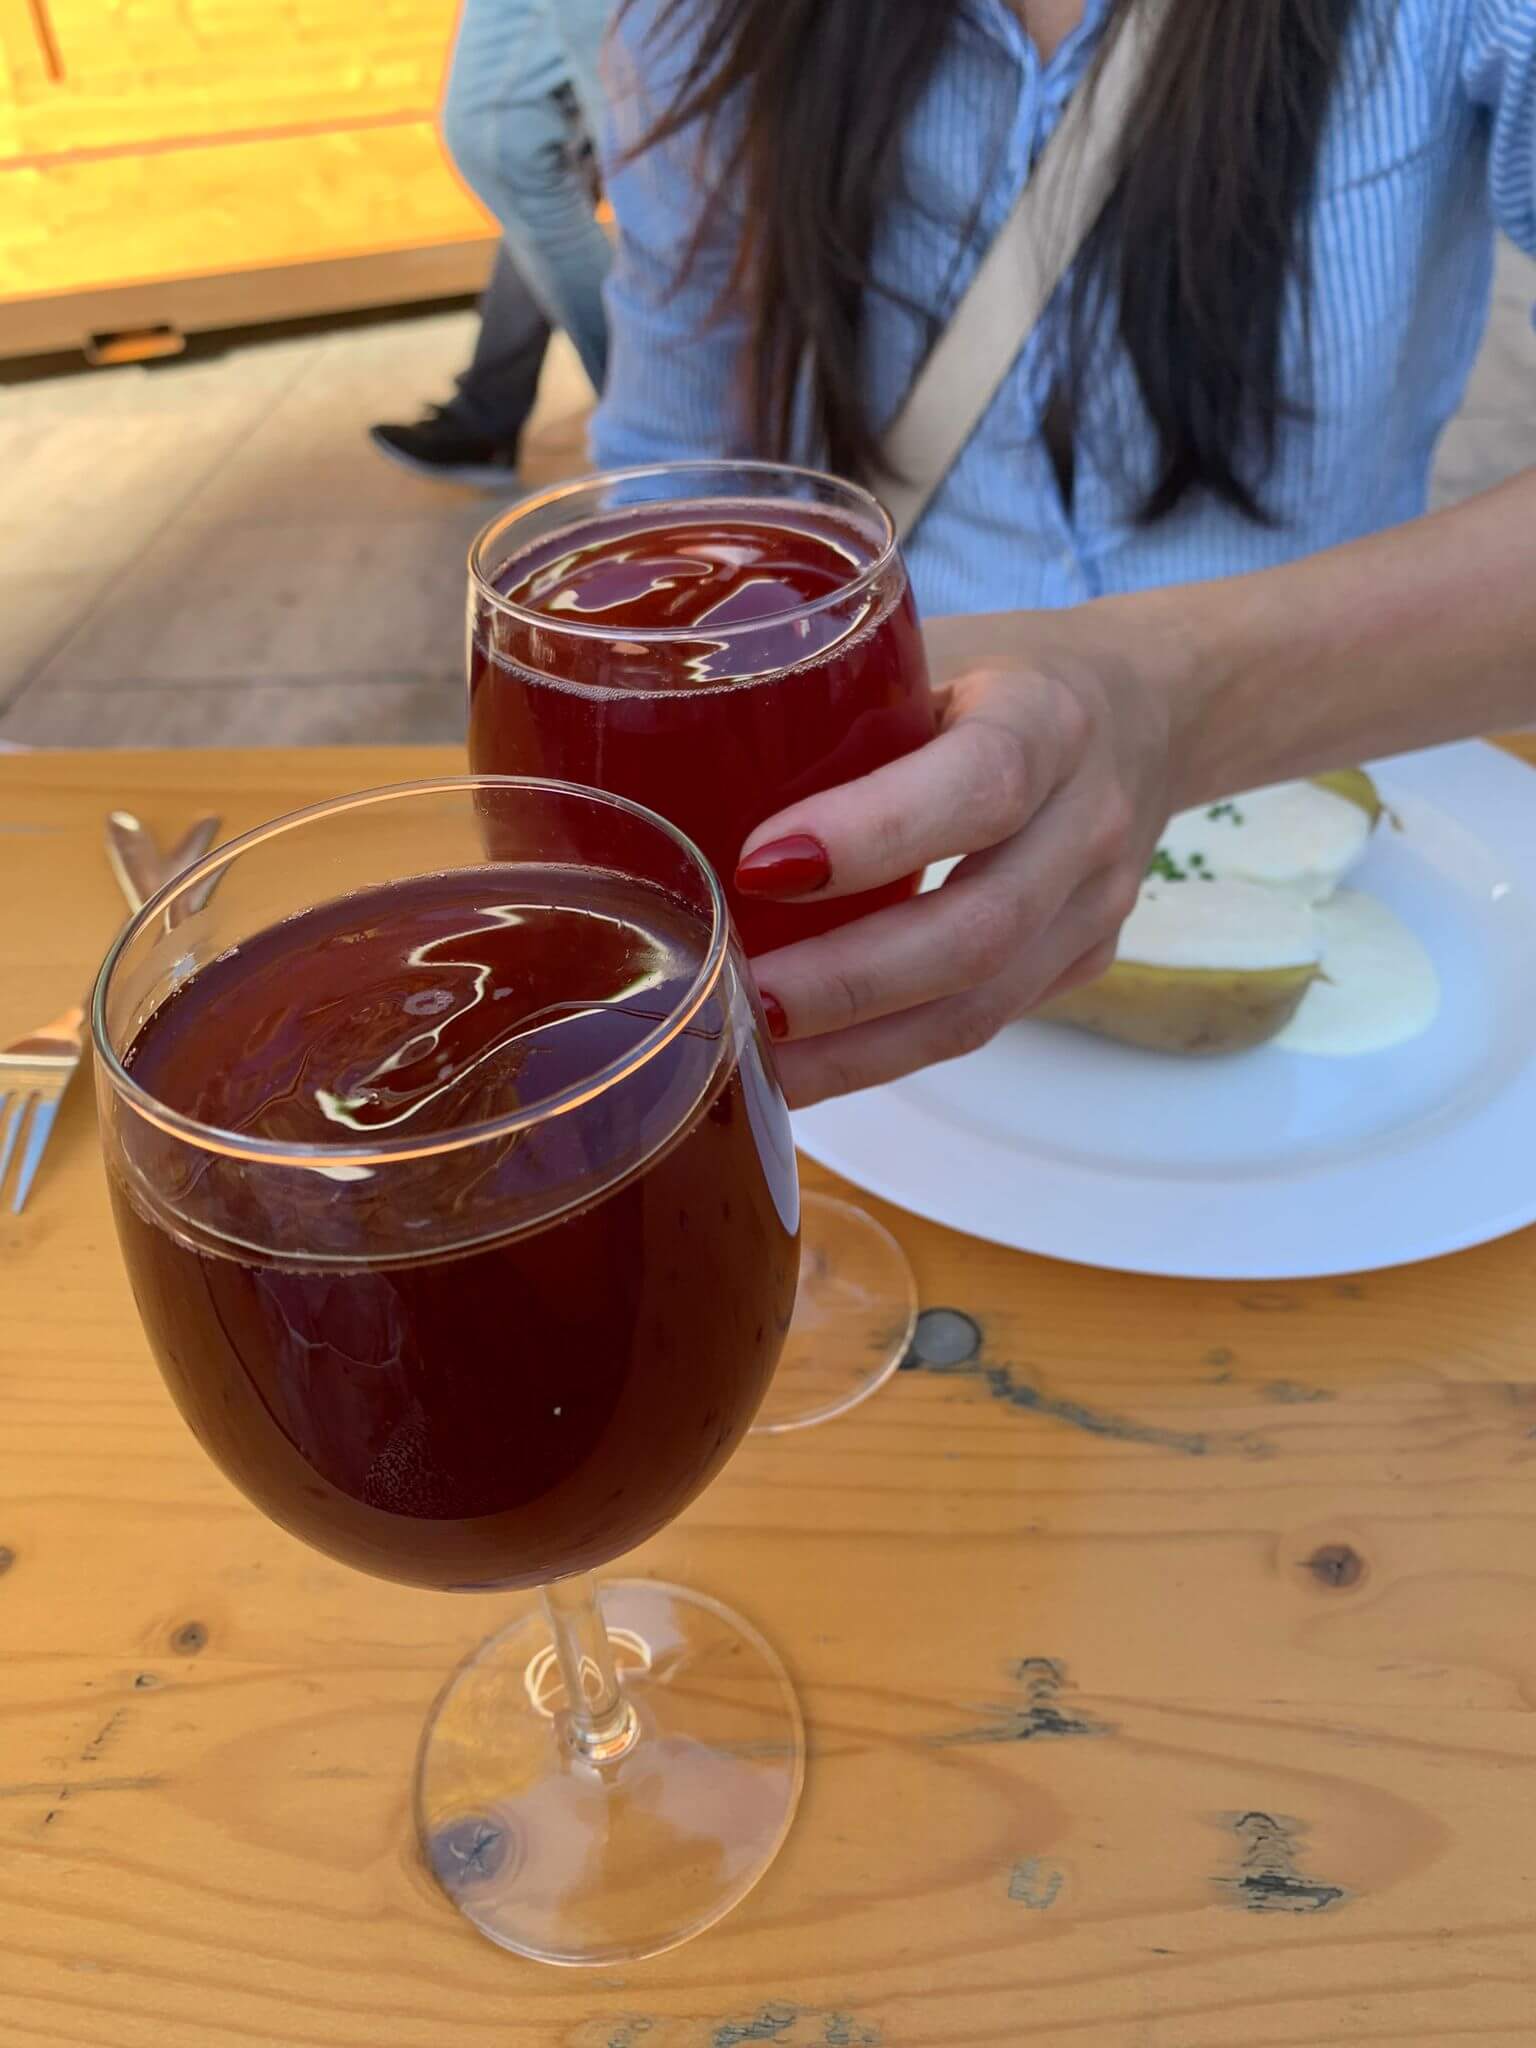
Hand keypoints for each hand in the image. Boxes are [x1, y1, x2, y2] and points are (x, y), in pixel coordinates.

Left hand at [738, 647, 1175, 1106]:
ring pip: (981, 1011)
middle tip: (737, 998)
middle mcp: (1089, 820)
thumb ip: (830, 698)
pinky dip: (885, 1054)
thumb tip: (646, 747)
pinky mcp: (1083, 966)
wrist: (1154, 710)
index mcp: (1049, 716)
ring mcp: (1097, 908)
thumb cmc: (999, 675)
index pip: (979, 784)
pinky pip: (982, 1028)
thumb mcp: (928, 650)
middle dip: (845, 984)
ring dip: (856, 1051)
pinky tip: (805, 1065)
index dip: (872, 835)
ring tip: (751, 1062)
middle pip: (977, 933)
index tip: (757, 866)